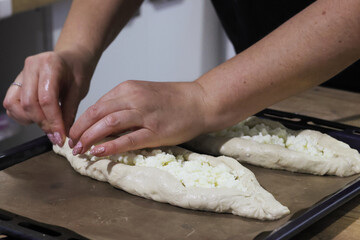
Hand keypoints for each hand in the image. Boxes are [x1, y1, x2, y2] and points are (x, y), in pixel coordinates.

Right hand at [3, 49, 94, 145]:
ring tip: (47, 122)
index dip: (53, 121)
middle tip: (56, 135)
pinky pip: (11, 103)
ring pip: (14, 104)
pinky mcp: (16, 82)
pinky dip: (21, 115)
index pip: (47, 99)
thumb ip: (69, 112)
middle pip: (28, 103)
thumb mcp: (79, 90)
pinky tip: (37, 116)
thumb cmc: (76, 72)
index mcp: (50, 65)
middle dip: (42, 123)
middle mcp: (32, 67)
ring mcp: (21, 73)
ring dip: (30, 119)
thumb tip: (63, 134)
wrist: (72, 60)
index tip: (60, 136)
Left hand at [68, 80, 206, 155]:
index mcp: (129, 88)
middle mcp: (134, 98)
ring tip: (79, 150)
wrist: (200, 101)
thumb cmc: (173, 99)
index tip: (74, 132)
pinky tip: (98, 152)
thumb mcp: (144, 93)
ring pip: (108, 124)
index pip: (97, 105)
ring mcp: (145, 114)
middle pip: (97, 113)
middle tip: (70, 143)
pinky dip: (111, 146)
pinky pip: (128, 139)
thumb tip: (102, 123)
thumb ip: (124, 104)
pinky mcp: (156, 131)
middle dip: (80, 130)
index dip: (82, 120)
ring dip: (90, 138)